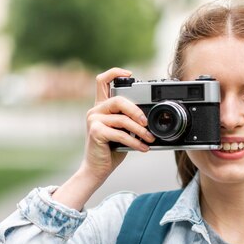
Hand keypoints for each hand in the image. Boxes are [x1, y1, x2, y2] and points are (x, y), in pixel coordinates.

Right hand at [51, 67, 154, 209]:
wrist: (97, 170)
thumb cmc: (111, 150)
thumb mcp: (122, 131)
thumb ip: (129, 120)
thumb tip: (148, 117)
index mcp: (101, 107)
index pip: (103, 81)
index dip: (115, 73)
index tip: (131, 74)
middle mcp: (95, 110)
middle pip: (118, 99)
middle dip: (137, 111)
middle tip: (147, 123)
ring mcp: (93, 120)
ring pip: (122, 119)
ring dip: (140, 130)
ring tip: (150, 139)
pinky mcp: (95, 132)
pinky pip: (120, 133)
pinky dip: (135, 142)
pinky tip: (143, 148)